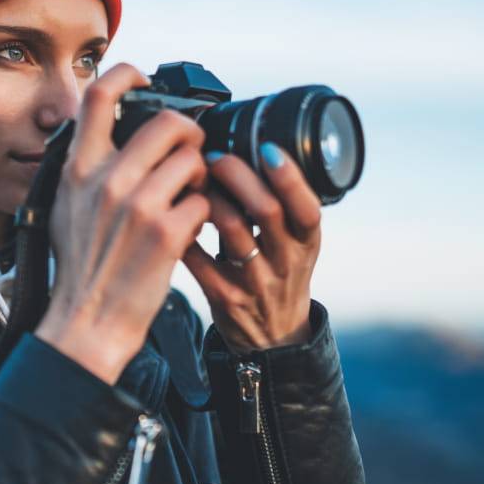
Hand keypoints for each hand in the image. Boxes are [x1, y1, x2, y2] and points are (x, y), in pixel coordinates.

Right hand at [35, 64, 211, 384]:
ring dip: (202, 176)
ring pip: (194, 161)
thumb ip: (86, 168)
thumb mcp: (65, 207)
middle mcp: (106, 180)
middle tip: (192, 151)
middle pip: (168, 122)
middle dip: (190, 133)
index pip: (100, 96)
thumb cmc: (80, 267)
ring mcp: (138, 206)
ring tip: (191, 197)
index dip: (129, 75)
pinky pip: (205, 203)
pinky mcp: (167, 235)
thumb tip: (105, 131)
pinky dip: (204, 215)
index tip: (146, 82)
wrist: (87, 321)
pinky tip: (190, 231)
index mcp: (78, 169)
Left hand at [182, 144, 320, 354]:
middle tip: (215, 156)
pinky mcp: (224, 298)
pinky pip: (199, 258)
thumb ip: (283, 205)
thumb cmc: (279, 272)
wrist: (273, 336)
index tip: (266, 148)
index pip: (307, 207)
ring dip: (209, 198)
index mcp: (307, 243)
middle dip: (238, 175)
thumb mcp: (296, 243)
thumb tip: (254, 147)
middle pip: (266, 211)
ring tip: (194, 181)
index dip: (289, 177)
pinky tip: (176, 213)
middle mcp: (286, 262)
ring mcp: (255, 283)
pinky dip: (186, 230)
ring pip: (231, 231)